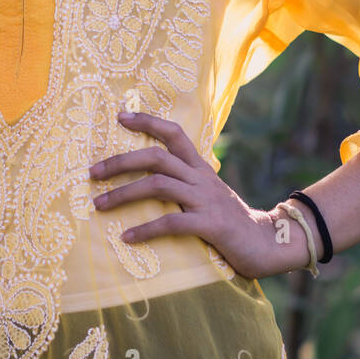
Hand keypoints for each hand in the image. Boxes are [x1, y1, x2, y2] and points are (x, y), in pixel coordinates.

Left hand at [88, 109, 303, 279]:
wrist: (267, 243)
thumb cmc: (230, 220)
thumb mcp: (208, 194)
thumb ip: (185, 183)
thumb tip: (151, 179)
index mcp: (200, 167)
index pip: (174, 133)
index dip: (148, 121)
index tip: (120, 115)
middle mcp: (201, 178)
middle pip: (157, 157)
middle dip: (121, 161)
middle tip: (92, 172)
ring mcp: (206, 199)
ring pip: (158, 185)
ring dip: (124, 194)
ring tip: (99, 205)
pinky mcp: (210, 225)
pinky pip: (172, 222)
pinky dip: (146, 229)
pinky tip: (127, 237)